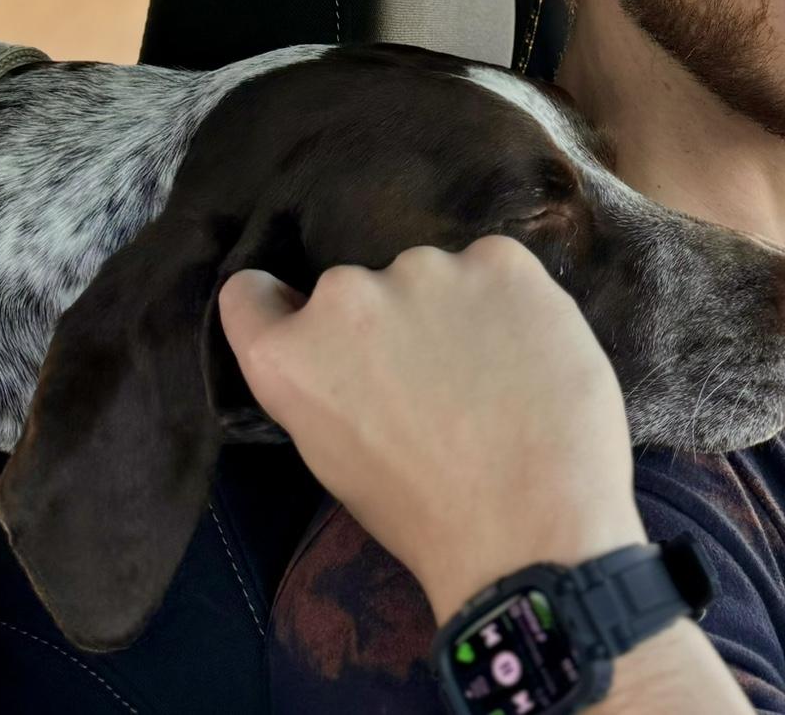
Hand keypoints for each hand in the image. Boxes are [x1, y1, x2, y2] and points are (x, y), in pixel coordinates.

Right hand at [217, 237, 648, 622]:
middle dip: (390, 323)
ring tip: (498, 373)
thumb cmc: (429, 515)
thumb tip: (351, 358)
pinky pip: (496, 269)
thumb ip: (327, 387)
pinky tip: (533, 351)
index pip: (251, 296)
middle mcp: (345, 295)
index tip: (303, 317)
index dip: (279, 307)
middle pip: (360, 291)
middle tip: (436, 379)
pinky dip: (511, 301)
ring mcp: (425, 269)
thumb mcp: (341, 459)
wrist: (532, 524)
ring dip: (454, 307)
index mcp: (291, 357)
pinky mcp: (499, 259)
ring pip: (435, 277)